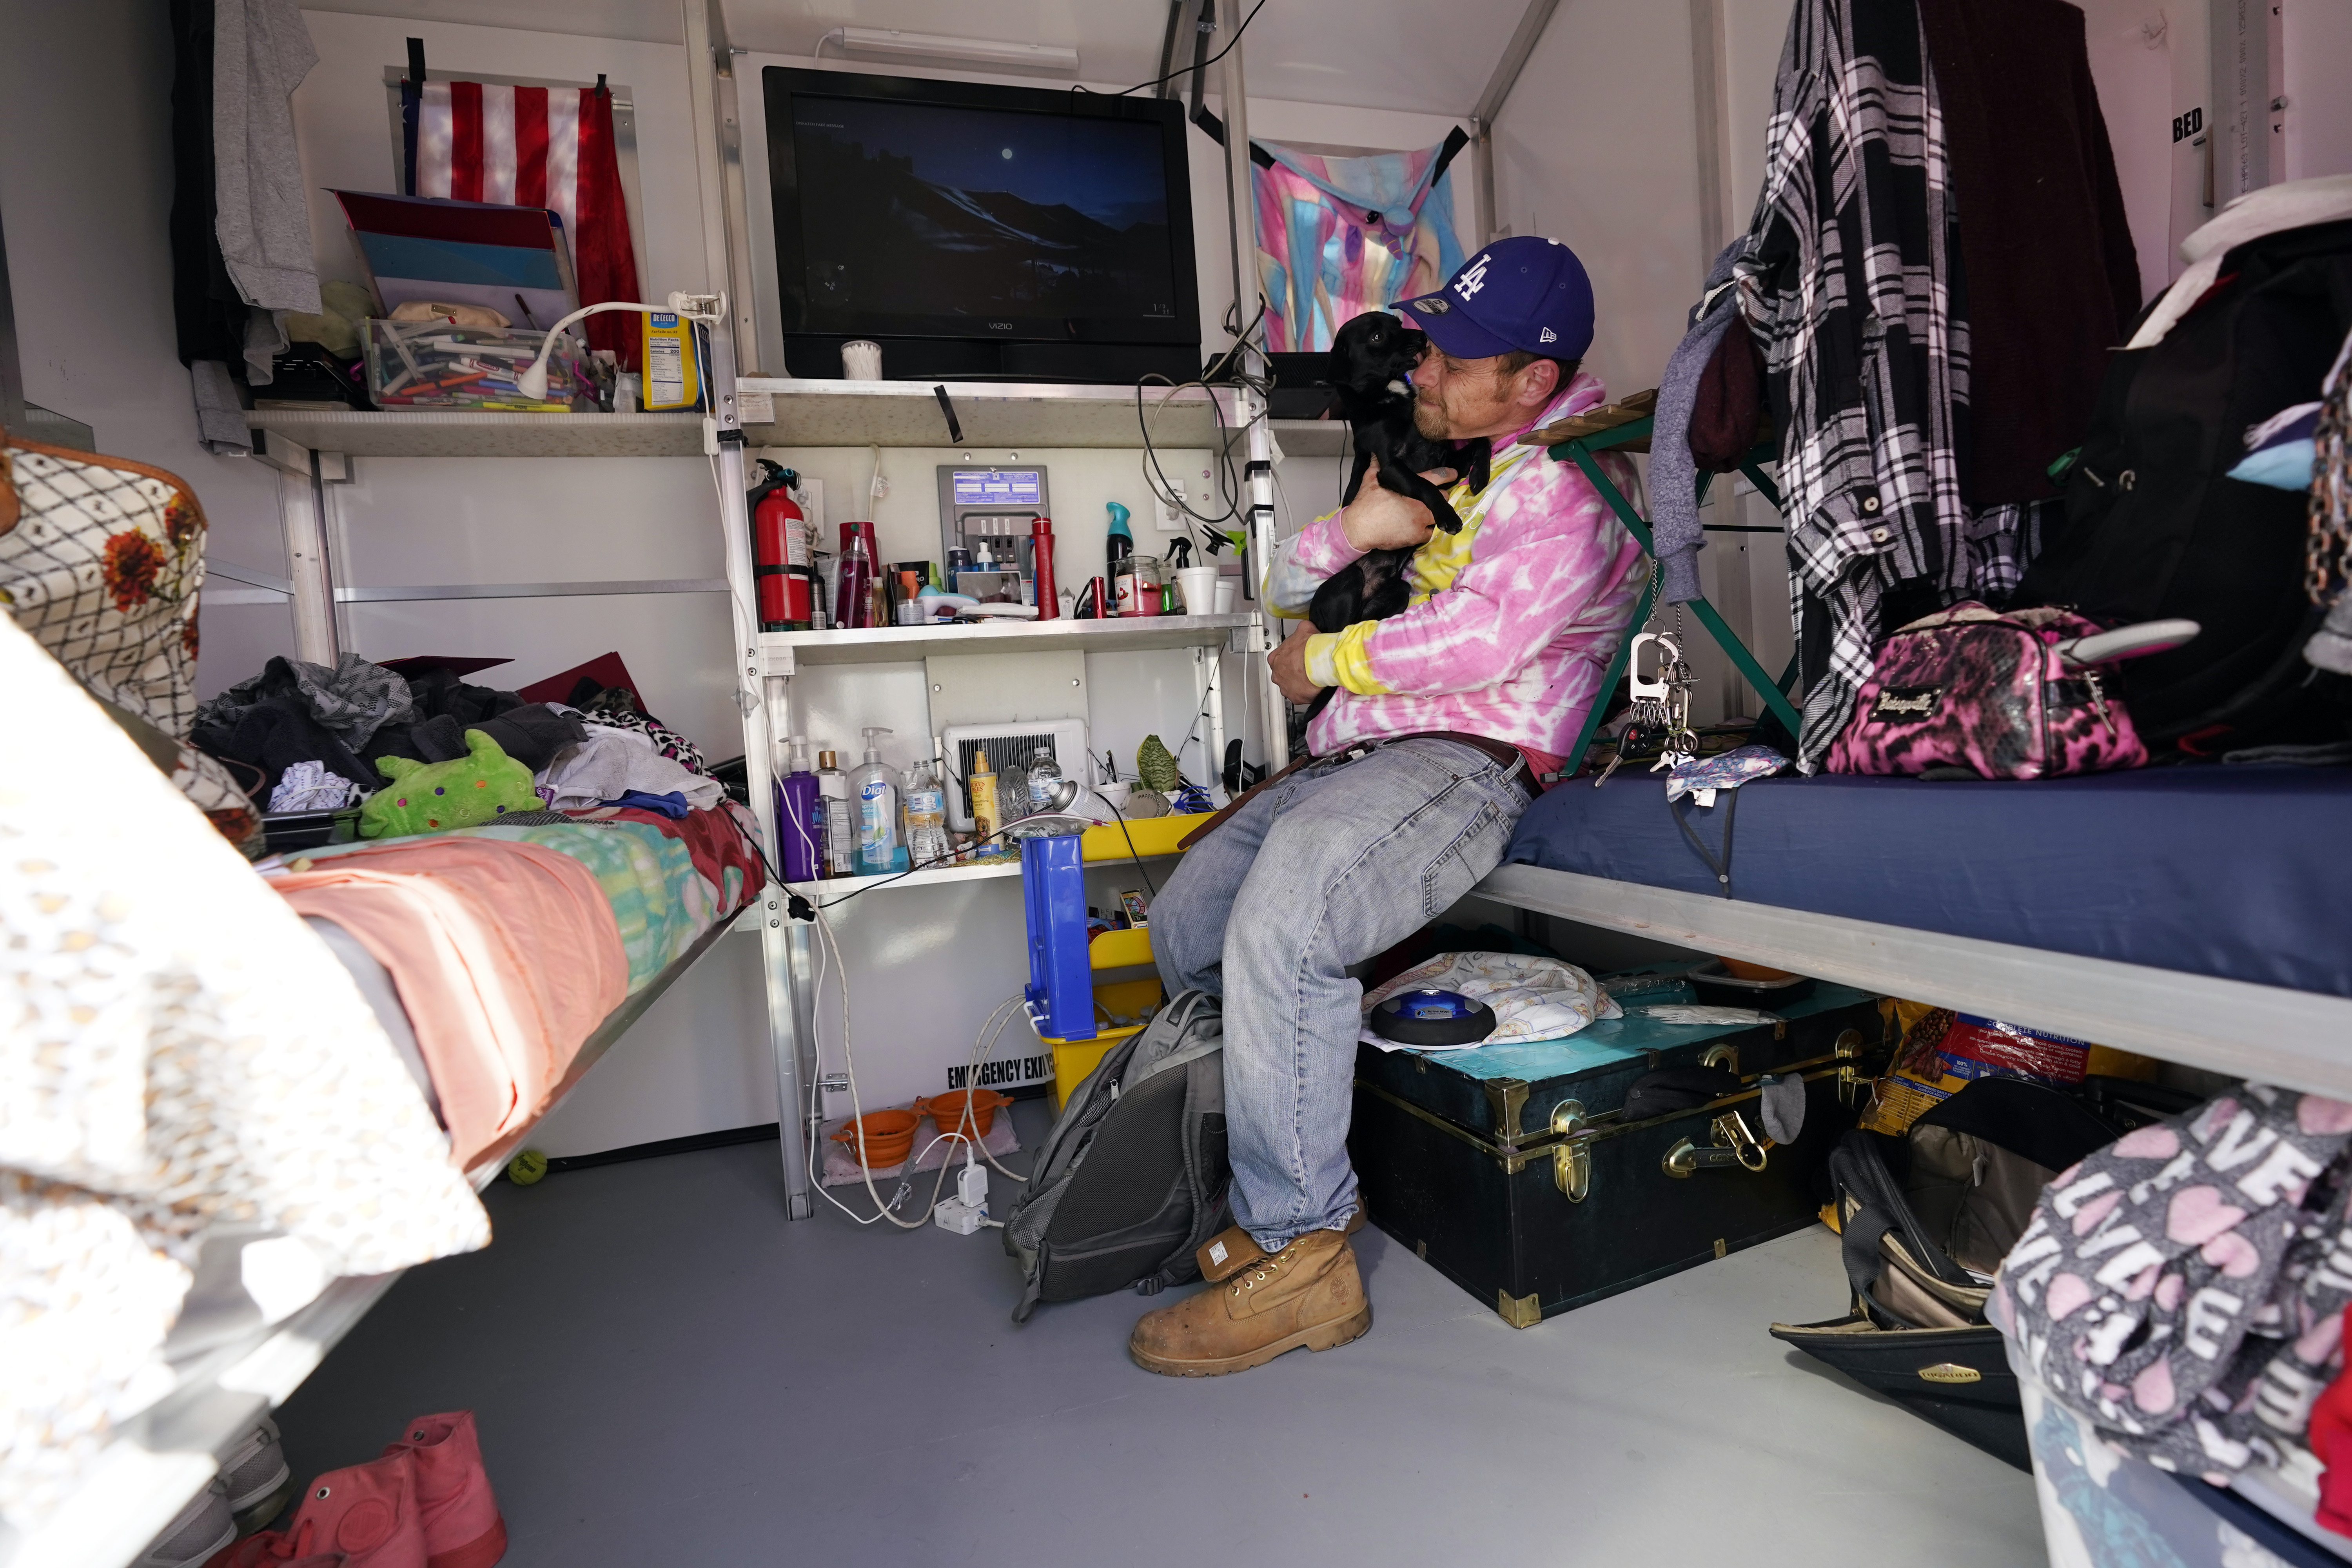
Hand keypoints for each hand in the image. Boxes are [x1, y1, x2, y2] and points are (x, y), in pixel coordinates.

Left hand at [1270, 622, 1321, 703]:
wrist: (1318, 667)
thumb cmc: (1309, 650)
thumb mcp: (1305, 629)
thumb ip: (1302, 628)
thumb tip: (1305, 627)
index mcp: (1275, 658)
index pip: (1278, 657)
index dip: (1290, 656)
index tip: (1298, 655)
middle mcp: (1277, 674)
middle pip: (1283, 673)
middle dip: (1293, 670)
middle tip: (1304, 666)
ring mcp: (1284, 687)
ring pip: (1290, 685)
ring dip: (1298, 681)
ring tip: (1310, 676)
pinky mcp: (1294, 697)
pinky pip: (1299, 695)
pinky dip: (1305, 691)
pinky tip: (1313, 685)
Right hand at [1341, 453, 1457, 551]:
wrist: (1360, 529)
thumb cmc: (1365, 504)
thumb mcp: (1370, 480)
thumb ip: (1376, 466)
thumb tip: (1377, 454)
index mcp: (1412, 488)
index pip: (1437, 477)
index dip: (1448, 474)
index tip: (1454, 474)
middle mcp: (1420, 504)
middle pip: (1443, 497)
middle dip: (1439, 497)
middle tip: (1431, 499)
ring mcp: (1420, 521)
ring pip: (1438, 516)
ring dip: (1434, 514)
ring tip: (1425, 515)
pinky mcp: (1417, 536)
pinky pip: (1430, 533)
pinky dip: (1426, 531)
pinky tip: (1418, 529)